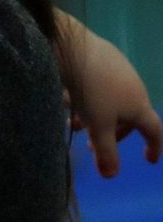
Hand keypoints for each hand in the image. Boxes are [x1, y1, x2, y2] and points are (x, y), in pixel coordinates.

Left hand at [59, 13, 161, 176]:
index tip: (149, 159)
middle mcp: (133, 85)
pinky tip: (66, 97)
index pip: (154, 130)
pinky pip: (97, 84)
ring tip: (72, 124)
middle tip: (91, 145)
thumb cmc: (91, 90)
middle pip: (128, 116)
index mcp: (139, 104)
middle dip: (111, 134)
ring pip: (109, 100)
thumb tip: (111, 176)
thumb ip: (105, 151)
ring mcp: (117, 68)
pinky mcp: (99, 55)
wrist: (72, 46)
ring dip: (93, 116)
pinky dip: (87, 97)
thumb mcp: (98, 126)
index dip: (154, 146)